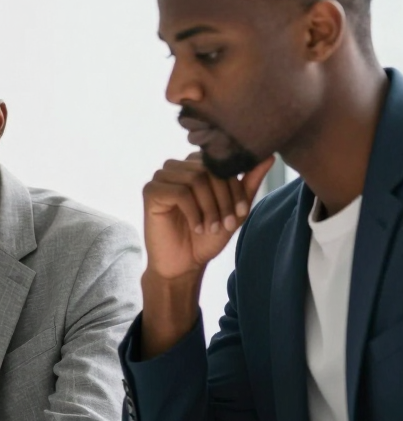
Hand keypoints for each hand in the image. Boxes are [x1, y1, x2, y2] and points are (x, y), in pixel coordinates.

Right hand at [143, 153, 272, 280]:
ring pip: (195, 179)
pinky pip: (179, 192)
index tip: (241, 212)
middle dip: (224, 198)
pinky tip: (197, 227)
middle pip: (208, 169)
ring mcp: (162, 177)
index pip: (221, 162)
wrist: (184, 264)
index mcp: (195, 165)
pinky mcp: (150, 191)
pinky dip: (194, 213)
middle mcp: (177, 166)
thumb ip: (249, 182)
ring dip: (210, 207)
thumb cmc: (207, 236)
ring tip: (211, 228)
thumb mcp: (234, 208)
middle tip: (227, 224)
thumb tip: (270, 156)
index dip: (235, 186)